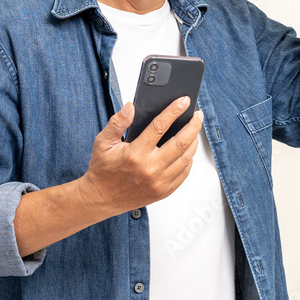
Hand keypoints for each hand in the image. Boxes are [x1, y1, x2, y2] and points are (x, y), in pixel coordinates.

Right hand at [77, 97, 203, 218]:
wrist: (102, 198)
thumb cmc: (103, 169)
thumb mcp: (103, 142)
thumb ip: (117, 122)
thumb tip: (130, 107)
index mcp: (135, 154)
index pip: (160, 126)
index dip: (174, 111)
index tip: (184, 101)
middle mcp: (150, 168)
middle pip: (181, 142)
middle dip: (193, 125)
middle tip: (197, 115)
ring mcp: (159, 182)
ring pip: (186, 157)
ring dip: (193, 141)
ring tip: (193, 131)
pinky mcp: (164, 191)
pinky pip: (184, 173)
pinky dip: (189, 159)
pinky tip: (187, 151)